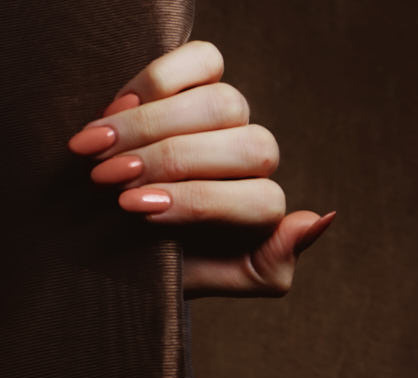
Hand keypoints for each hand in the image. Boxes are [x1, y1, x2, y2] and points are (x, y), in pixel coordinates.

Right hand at [66, 39, 335, 297]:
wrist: (116, 240)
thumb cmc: (168, 262)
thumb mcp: (219, 278)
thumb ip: (269, 266)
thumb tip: (319, 217)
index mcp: (265, 209)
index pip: (262, 199)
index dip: (197, 202)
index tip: (136, 210)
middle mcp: (255, 159)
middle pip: (245, 146)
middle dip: (171, 162)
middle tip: (108, 180)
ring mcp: (232, 116)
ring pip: (223, 103)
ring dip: (153, 125)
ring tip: (99, 150)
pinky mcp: (204, 78)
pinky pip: (205, 59)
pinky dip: (159, 80)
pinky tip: (118, 109)